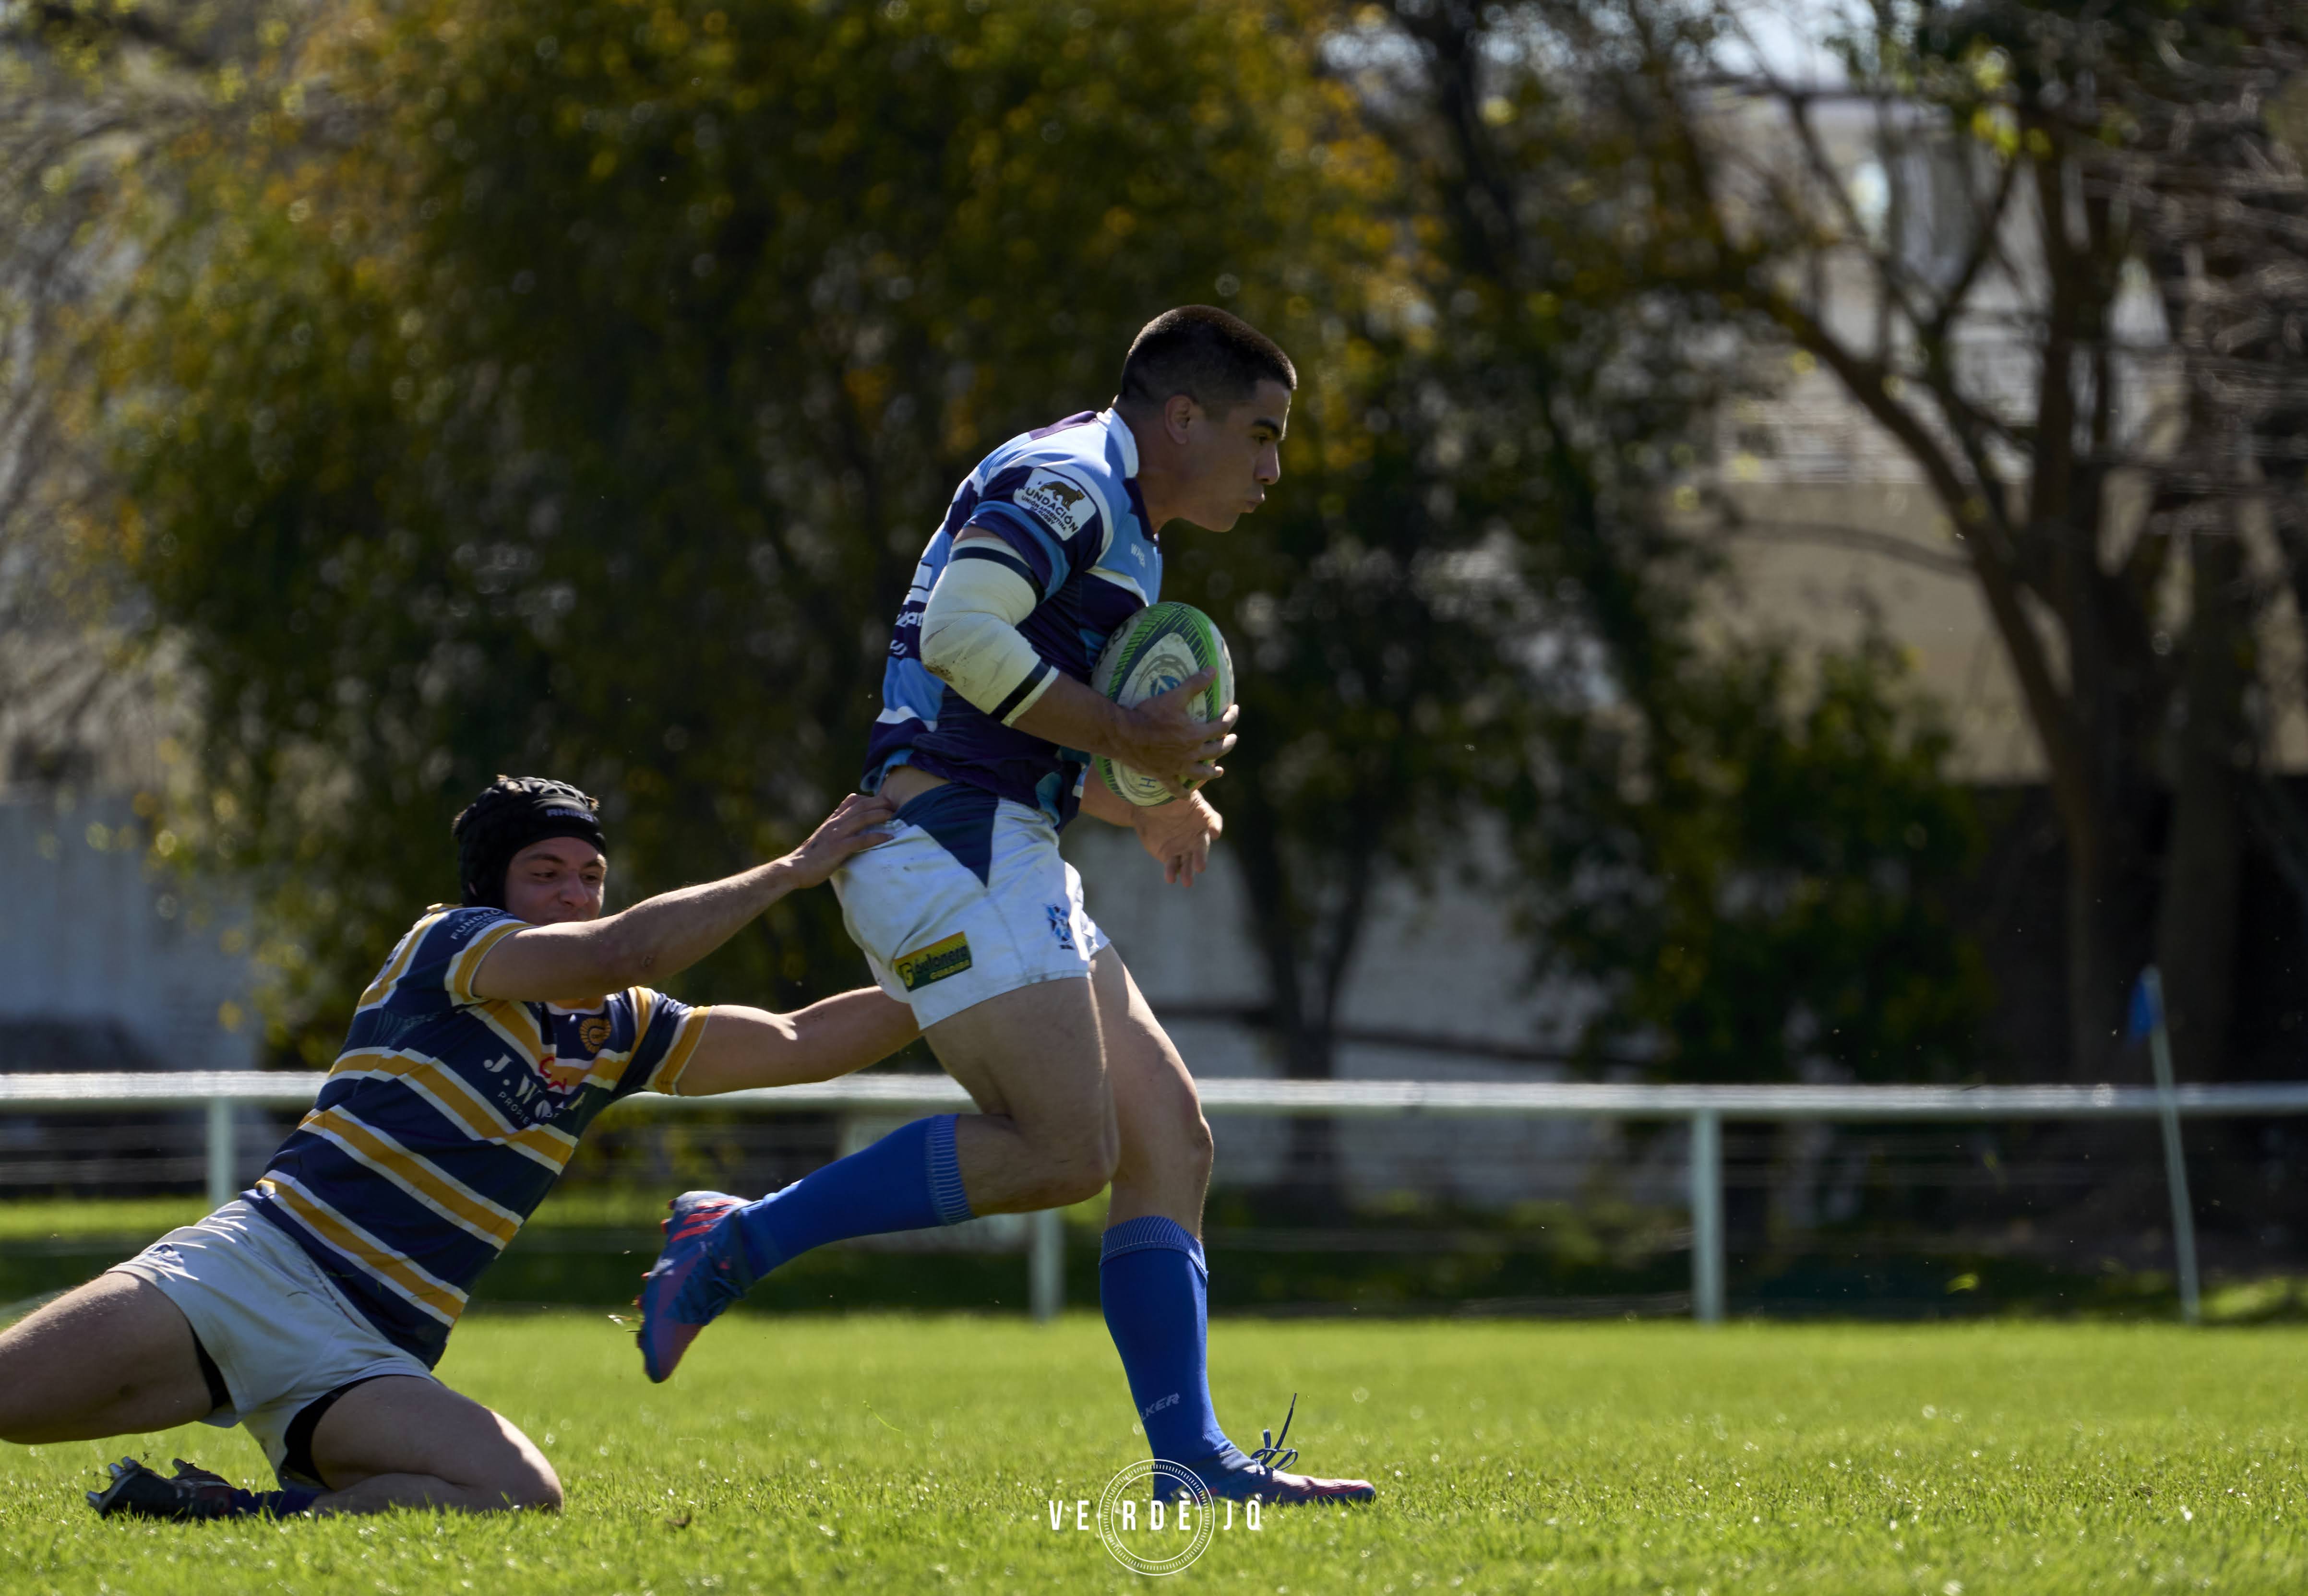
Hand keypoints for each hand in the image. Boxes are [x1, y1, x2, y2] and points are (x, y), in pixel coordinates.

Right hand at [779, 793, 896, 886]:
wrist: (794, 869)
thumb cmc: (810, 858)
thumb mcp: (823, 839)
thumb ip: (836, 832)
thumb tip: (850, 833)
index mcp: (832, 821)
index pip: (851, 801)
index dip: (869, 798)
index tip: (883, 801)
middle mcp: (835, 824)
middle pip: (861, 806)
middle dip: (879, 803)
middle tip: (895, 804)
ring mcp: (836, 835)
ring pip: (862, 819)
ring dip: (880, 815)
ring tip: (894, 815)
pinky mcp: (838, 848)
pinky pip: (861, 840)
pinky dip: (877, 837)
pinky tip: (888, 837)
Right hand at [1114, 668, 1238, 796]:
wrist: (1125, 735)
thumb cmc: (1149, 714)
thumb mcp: (1174, 696)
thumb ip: (1195, 684)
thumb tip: (1213, 670)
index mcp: (1196, 734)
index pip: (1221, 726)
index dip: (1231, 717)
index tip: (1234, 710)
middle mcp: (1191, 753)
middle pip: (1216, 750)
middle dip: (1227, 743)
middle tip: (1232, 739)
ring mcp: (1178, 767)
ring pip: (1202, 773)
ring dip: (1212, 772)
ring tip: (1219, 770)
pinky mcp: (1164, 775)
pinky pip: (1176, 788)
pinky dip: (1182, 792)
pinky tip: (1187, 796)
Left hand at [1134, 792, 1221, 886]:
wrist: (1147, 808)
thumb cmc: (1166, 795)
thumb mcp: (1175, 789)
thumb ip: (1184, 788)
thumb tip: (1196, 773)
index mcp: (1202, 815)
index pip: (1213, 820)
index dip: (1214, 826)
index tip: (1214, 832)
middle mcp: (1197, 834)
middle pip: (1202, 846)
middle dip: (1201, 857)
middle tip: (1200, 866)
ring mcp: (1185, 846)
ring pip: (1189, 861)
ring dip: (1189, 871)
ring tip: (1187, 882)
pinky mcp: (1171, 856)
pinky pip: (1174, 866)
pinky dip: (1172, 872)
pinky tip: (1170, 878)